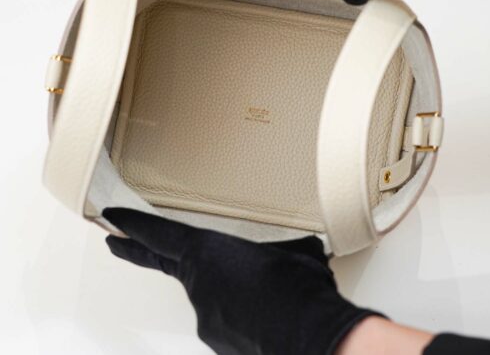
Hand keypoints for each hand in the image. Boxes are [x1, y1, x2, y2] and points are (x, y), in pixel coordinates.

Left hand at [103, 208, 382, 354]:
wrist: (309, 334)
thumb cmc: (295, 284)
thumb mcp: (289, 250)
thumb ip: (275, 250)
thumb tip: (303, 252)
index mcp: (208, 253)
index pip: (159, 235)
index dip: (132, 225)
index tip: (110, 219)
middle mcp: (198, 284)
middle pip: (165, 264)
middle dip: (135, 251)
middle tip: (114, 243)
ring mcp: (204, 316)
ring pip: (210, 295)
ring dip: (229, 291)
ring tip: (265, 291)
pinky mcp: (215, 341)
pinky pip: (223, 319)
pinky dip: (239, 314)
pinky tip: (266, 314)